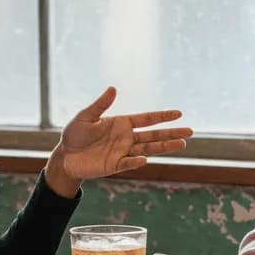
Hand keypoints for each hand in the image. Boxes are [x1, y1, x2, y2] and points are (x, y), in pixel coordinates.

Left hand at [47, 87, 192, 194]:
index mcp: (122, 123)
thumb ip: (100, 105)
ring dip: (164, 147)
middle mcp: (126, 138)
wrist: (65, 156)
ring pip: (148, 148)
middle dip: (171, 133)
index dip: (162, 116)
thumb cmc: (74, 134)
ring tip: (182, 144)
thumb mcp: (85, 116)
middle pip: (153, 135)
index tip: (179, 113)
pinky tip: (144, 158)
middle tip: (190, 131)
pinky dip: (136, 161)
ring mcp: (123, 152)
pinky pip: (128, 163)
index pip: (147, 119)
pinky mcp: (115, 165)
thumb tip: (113, 88)